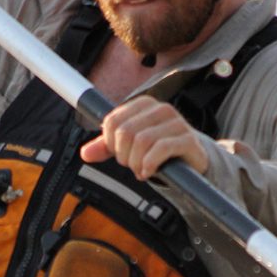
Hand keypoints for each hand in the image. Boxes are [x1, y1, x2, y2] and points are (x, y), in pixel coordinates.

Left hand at [79, 96, 208, 179]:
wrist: (192, 159)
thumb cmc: (159, 149)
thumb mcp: (130, 146)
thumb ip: (107, 147)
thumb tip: (85, 154)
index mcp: (143, 104)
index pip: (112, 122)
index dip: (111, 143)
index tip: (121, 153)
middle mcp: (160, 109)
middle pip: (125, 132)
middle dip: (124, 155)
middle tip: (132, 164)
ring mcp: (176, 122)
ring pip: (142, 141)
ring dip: (136, 163)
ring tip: (141, 169)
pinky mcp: (187, 139)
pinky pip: (161, 149)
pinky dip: (150, 164)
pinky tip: (149, 171)